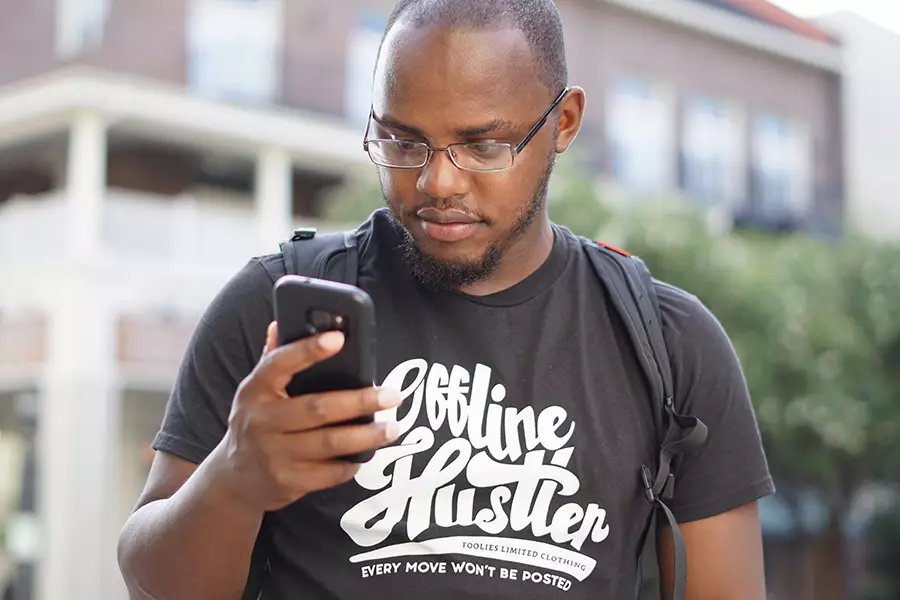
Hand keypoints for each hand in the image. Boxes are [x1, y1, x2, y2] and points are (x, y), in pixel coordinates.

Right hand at [215, 322, 400, 511]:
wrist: (234, 479)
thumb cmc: (256, 422)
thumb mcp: (255, 390)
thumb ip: (273, 358)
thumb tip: (280, 322)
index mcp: (255, 389)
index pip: (280, 363)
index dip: (309, 350)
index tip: (339, 338)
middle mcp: (262, 421)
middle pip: (318, 408)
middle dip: (360, 402)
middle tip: (393, 396)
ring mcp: (273, 454)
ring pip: (330, 443)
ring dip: (366, 436)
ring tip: (393, 428)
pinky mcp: (287, 481)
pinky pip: (329, 473)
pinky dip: (351, 464)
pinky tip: (366, 455)